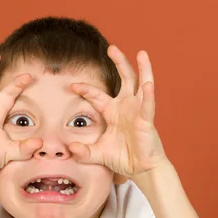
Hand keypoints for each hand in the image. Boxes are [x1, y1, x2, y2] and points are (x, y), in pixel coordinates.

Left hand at [68, 45, 168, 179]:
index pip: (97, 96)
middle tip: (111, 47)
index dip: (85, 89)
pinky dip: (148, 95)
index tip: (72, 85)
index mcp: (112, 111)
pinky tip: (147, 85)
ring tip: (142, 53)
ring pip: (141, 84)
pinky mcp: (147, 120)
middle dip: (118, 62)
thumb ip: (83, 152)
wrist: (141, 169)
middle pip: (124, 79)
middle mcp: (126, 106)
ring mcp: (138, 111)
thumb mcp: (97, 154)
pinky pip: (148, 105)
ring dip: (142, 69)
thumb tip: (69, 148)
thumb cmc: (123, 158)